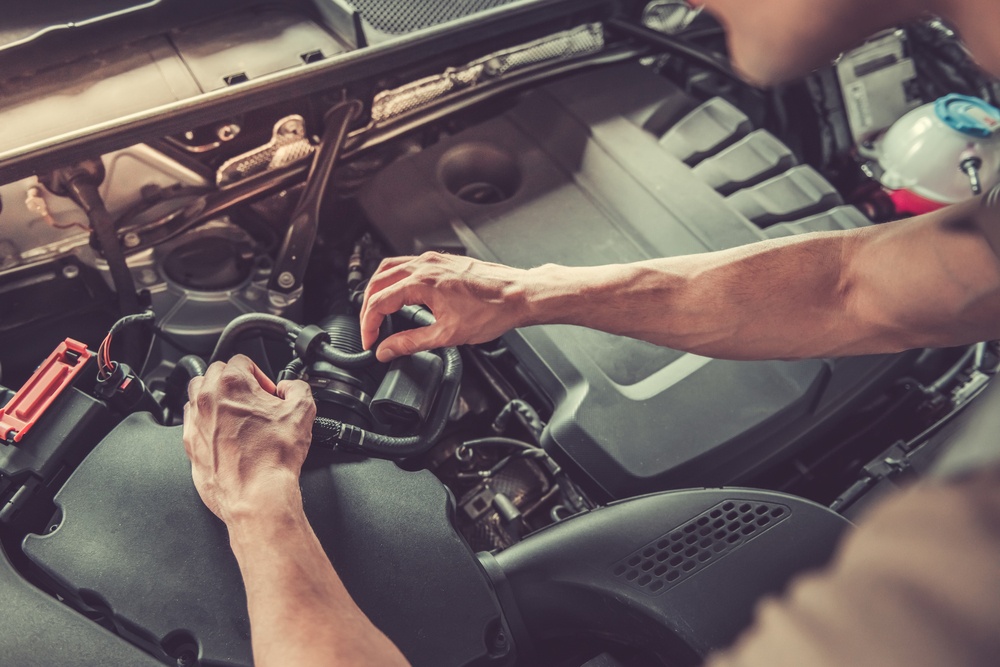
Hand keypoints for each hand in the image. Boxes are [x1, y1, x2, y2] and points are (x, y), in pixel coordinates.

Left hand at [183, 355, 316, 523]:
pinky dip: (207, 421)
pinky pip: (193, 421)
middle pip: (217, 373)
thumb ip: (298, 388)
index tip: (269, 393)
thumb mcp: (303, 412)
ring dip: (217, 398)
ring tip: (238, 415)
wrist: (256, 495)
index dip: (261, 376)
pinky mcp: (190, 444)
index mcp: (232, 383)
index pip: (242, 361)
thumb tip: (290, 388)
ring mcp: (195, 421)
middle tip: (255, 402)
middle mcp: (207, 398)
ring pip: (199, 394)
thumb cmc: (274, 458)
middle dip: (237, 383)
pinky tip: (227, 435)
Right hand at [360, 252, 530, 361]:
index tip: (370, 341)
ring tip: (377, 311)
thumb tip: (387, 350)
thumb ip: (411, 343)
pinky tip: (401, 294)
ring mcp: (434, 260)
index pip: (380, 302)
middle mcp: (425, 265)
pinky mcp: (443, 261)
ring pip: (391, 268)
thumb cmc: (492, 311)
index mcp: (422, 282)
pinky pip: (408, 265)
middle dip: (368, 306)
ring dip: (378, 289)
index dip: (369, 324)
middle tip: (369, 329)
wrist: (519, 295)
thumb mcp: (447, 335)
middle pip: (378, 281)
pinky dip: (395, 279)